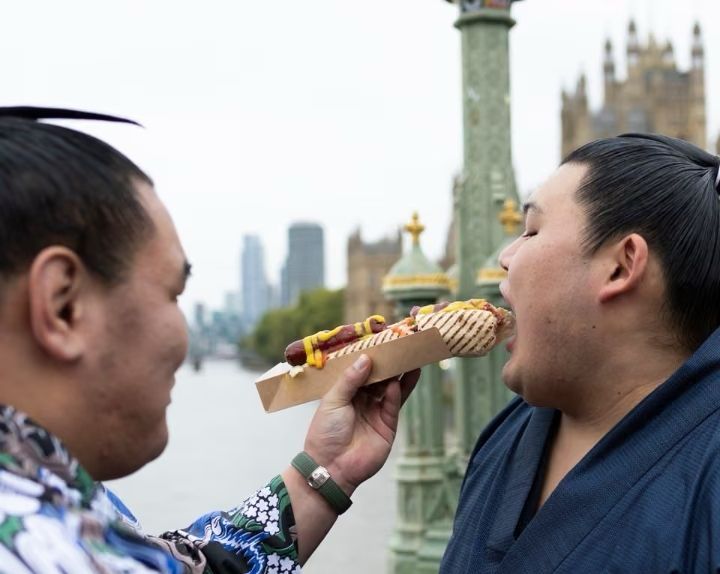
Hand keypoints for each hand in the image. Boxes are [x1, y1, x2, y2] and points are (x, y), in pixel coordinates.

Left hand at [302, 354, 419, 495]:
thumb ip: (350, 379)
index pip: (362, 371)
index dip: (371, 357)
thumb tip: (366, 358)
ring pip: (392, 390)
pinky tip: (398, 382)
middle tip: (401, 347)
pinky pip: (394, 406)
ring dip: (401, 376)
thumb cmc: (324, 433)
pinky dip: (396, 394)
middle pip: (381, 378)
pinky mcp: (387, 426)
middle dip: (390, 364)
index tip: (381, 342)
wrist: (330, 467)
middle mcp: (364, 400)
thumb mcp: (333, 400)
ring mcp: (377, 413)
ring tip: (411, 359)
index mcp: (347, 392)